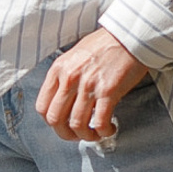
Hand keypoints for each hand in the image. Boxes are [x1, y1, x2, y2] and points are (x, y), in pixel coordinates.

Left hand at [36, 27, 152, 143]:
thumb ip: (66, 74)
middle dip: (65, 133)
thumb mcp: (76, 54)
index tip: (61, 124)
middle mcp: (70, 78)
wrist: (130, 36)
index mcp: (59, 69)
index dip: (51, 121)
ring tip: (95, 134)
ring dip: (85, 135)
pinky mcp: (108, 91)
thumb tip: (64, 98)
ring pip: (76, 124)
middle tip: (76, 135)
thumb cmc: (106, 43)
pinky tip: (109, 129)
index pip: (42, 106)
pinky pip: (100, 121)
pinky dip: (103, 131)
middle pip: (56, 119)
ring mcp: (88, 85)